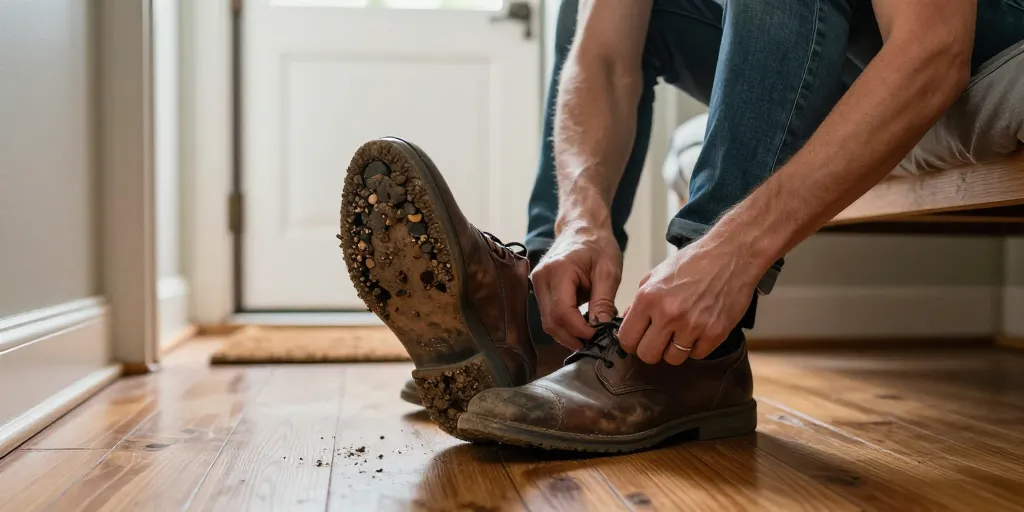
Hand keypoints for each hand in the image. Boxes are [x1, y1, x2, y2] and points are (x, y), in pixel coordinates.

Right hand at [531, 224, 622, 349]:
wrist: (583, 227)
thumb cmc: (597, 244)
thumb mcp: (608, 271)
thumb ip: (603, 302)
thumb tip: (602, 330)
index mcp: (557, 271)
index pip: (562, 313)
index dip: (580, 331)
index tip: (599, 337)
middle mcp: (541, 279)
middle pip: (551, 322)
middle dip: (573, 338)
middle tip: (596, 343)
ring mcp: (537, 284)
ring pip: (548, 322)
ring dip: (569, 333)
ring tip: (591, 334)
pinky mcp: (540, 289)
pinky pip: (549, 314)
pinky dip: (565, 324)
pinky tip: (582, 324)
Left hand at [618, 233, 761, 364]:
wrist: (732, 255)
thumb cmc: (693, 262)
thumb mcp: (657, 275)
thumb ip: (639, 301)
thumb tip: (629, 323)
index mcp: (648, 298)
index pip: (627, 339)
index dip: (631, 342)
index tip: (639, 339)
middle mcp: (668, 314)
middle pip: (647, 355)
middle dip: (651, 350)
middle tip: (660, 339)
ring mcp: (693, 325)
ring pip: (673, 359)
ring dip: (675, 349)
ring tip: (682, 332)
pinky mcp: (715, 333)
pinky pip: (697, 355)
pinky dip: (697, 346)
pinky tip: (699, 329)